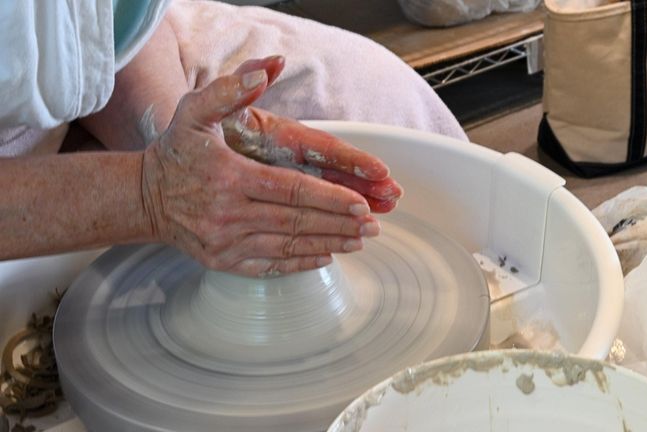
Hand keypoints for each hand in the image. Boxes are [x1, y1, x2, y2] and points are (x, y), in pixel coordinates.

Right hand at [140, 60, 400, 275]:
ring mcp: (226, 242)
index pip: (291, 190)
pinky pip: (269, 265)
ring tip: (359, 240)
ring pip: (288, 246)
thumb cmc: (176, 154)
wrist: (143, 198)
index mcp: (229, 178)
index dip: (329, 198)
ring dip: (328, 244)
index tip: (360, 202)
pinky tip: (326, 256)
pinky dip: (300, 262)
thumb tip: (265, 70)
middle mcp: (228, 215)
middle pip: (296, 222)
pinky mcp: (223, 261)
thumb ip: (229, 90)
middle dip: (339, 224)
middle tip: (372, 224)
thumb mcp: (194, 113)